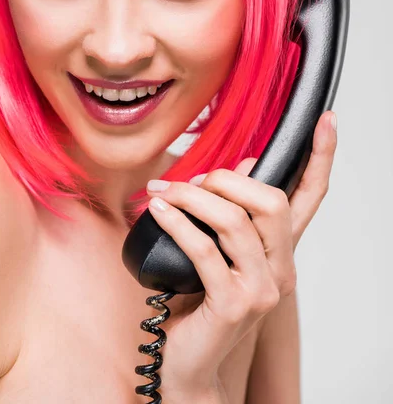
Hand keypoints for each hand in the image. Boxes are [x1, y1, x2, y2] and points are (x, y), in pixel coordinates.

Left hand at [145, 111, 336, 397]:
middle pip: (272, 202)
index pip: (311, 197)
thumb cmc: (199, 302)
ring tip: (162, 193)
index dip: (321, 157)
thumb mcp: (220, 252)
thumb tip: (243, 166)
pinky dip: (177, 223)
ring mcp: (260, 288)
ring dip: (192, 198)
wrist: (188, 363)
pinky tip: (157, 212)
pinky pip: (205, 249)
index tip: (327, 120)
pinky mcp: (233, 304)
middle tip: (192, 182)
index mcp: (280, 251)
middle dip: (228, 179)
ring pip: (234, 221)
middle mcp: (280, 269)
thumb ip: (233, 214)